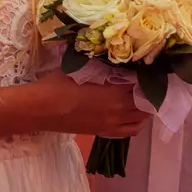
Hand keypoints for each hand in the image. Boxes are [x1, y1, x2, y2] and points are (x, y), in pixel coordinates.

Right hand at [33, 70, 149, 137]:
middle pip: (145, 102)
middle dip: (148, 91)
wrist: (43, 108)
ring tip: (140, 95)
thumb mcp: (81, 68)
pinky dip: (137, 121)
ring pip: (141, 118)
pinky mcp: (105, 132)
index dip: (145, 75)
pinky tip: (132, 112)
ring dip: (145, 107)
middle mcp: (119, 110)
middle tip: (145, 79)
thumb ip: (102, 66)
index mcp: (114, 92)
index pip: (141, 84)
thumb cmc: (59, 85)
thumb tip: (114, 59)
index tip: (145, 66)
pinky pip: (131, 130)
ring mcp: (113, 124)